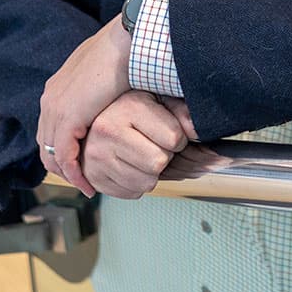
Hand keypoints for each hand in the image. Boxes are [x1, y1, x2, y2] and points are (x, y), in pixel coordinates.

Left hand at [37, 14, 130, 195]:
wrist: (127, 39)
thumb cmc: (124, 50)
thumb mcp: (104, 72)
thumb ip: (96, 87)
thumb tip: (107, 96)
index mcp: (57, 86)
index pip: (50, 127)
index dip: (62, 148)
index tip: (81, 161)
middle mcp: (50, 98)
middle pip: (46, 143)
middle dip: (62, 165)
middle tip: (82, 179)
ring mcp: (56, 108)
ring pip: (52, 154)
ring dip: (69, 173)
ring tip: (87, 185)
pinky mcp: (67, 118)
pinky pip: (65, 157)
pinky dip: (76, 173)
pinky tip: (89, 183)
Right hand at [81, 90, 195, 198]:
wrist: (94, 120)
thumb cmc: (132, 108)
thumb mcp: (158, 98)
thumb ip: (181, 110)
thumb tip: (197, 131)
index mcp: (129, 107)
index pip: (173, 138)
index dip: (179, 138)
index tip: (169, 131)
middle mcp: (108, 131)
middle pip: (159, 163)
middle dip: (164, 156)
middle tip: (154, 144)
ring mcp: (97, 157)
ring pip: (147, 182)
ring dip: (151, 172)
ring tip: (142, 153)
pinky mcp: (94, 177)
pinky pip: (132, 193)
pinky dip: (137, 183)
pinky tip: (131, 165)